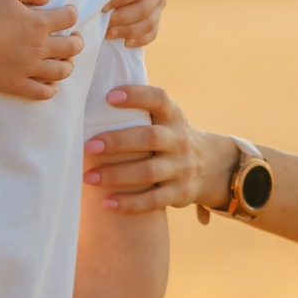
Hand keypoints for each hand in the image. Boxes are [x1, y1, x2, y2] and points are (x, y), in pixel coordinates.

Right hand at [0, 0, 82, 98]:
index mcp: (40, 23)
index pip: (69, 18)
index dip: (72, 13)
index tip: (69, 12)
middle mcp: (39, 47)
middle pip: (72, 47)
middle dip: (78, 42)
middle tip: (76, 38)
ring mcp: (28, 68)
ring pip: (61, 72)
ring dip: (68, 66)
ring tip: (67, 62)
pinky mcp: (15, 84)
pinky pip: (41, 92)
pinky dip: (51, 90)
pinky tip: (52, 86)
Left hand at [83, 84, 230, 213]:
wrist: (210, 165)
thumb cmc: (168, 136)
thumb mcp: (164, 118)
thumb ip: (138, 109)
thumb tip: (91, 95)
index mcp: (173, 116)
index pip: (158, 99)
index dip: (136, 96)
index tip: (109, 97)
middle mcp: (180, 139)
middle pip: (150, 138)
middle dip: (118, 142)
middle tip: (88, 147)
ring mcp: (182, 167)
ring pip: (149, 171)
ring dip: (117, 175)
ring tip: (89, 177)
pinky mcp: (180, 192)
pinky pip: (154, 200)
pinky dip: (130, 203)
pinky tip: (107, 203)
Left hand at [103, 0, 168, 47]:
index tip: (102, 3)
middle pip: (144, 8)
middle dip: (121, 17)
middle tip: (101, 20)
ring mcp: (160, 1)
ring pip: (147, 23)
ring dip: (126, 30)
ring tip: (106, 33)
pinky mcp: (156, 14)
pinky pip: (152, 33)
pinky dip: (138, 39)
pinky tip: (123, 41)